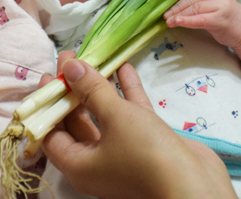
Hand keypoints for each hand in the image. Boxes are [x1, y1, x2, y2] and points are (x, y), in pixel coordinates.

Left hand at [39, 51, 235, 198]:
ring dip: (101, 87)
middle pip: (77, 120)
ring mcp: (122, 150)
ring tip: (95, 57)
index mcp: (78, 164)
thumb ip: (91, 90)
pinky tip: (124, 66)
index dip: (48, 103)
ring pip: (105, 114)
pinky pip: (130, 113)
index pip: (52, 132)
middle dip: (74, 89)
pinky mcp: (145, 141)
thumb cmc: (145, 153)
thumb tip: (69, 66)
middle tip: (72, 58)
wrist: (192, 182)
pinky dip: (126, 92)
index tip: (51, 75)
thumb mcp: (115, 117)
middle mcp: (96, 159)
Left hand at [164, 0, 240, 47]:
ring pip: (195, 9)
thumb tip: (173, 7)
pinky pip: (200, 19)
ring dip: (179, 16)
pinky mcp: (221, 19)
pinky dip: (187, 21)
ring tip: (169, 22)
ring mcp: (221, 6)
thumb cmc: (225, 19)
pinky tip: (178, 22)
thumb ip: (197, 4)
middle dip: (176, 9)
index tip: (165, 8)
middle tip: (165, 16)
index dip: (177, 2)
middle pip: (192, 1)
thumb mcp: (211, 6)